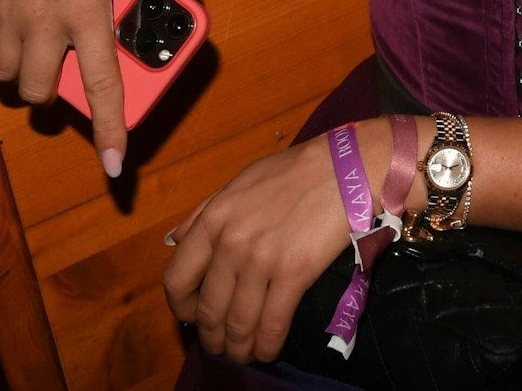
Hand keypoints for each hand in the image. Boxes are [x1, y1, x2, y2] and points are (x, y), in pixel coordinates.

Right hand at [0, 0, 188, 173]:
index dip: (110, 130)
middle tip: (64, 79)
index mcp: (88, 15)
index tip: (115, 166)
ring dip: (20, 76)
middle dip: (51, 97)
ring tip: (35, 59)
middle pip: (40, 93)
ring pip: (6, 75)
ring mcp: (7, 13)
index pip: (103, 88)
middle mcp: (44, 23)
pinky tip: (2, 42)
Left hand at [166, 129, 379, 362]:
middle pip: (208, 309)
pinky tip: (268, 351)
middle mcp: (230, 243)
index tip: (192, 318)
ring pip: (238, 323)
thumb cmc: (296, 172)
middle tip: (221, 346)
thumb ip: (204, 212)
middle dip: (212, 336)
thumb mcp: (240, 183)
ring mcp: (260, 260)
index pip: (178, 279)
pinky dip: (268, 346)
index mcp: (213, 219)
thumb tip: (174, 241)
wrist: (347, 167)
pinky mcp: (293, 273)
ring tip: (243, 354)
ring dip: (238, 348)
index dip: (181, 308)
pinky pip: (272, 323)